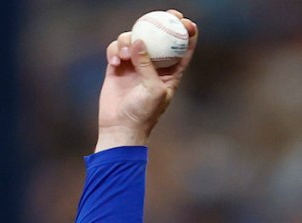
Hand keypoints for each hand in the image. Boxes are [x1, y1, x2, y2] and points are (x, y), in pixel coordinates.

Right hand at [96, 10, 197, 150]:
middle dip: (159, 22)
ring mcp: (134, 65)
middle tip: (160, 14)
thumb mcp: (153, 89)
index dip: (186, 33)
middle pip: (158, 37)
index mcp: (170, 73)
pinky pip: (116, 48)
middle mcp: (153, 66)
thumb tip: (139, 41)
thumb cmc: (143, 114)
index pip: (182, 49)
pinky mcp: (118, 67)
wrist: (120, 128)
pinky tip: (115, 62)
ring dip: (128, 41)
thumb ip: (147, 65)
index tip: (185, 21)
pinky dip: (115, 50)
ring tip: (124, 56)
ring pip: (133, 39)